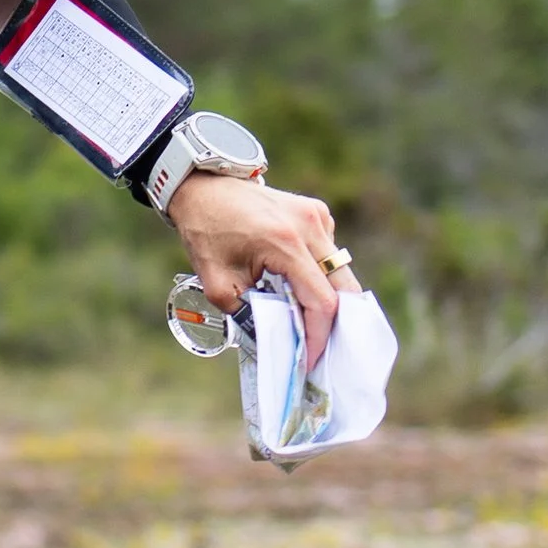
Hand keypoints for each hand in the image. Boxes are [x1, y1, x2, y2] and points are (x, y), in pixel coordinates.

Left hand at [166, 173, 344, 366]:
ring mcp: (317, 216)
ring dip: (328, 298)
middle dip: (335, 323)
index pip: (321, 301)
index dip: (319, 337)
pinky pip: (329, 254)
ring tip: (307, 321)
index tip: (310, 360)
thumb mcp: (218, 284)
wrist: (203, 187)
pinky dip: (320, 275)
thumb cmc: (207, 233)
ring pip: (340, 272)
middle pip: (344, 288)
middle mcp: (310, 226)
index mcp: (285, 244)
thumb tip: (277, 343)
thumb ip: (249, 315)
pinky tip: (296, 282)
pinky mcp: (317, 213)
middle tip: (321, 348)